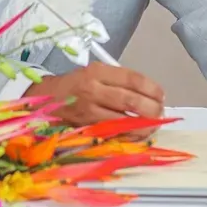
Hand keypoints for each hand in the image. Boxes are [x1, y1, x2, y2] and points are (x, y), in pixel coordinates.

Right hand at [24, 62, 164, 135]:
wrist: (45, 99)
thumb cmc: (75, 85)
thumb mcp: (95, 73)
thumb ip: (119, 81)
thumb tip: (149, 94)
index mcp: (98, 71)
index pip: (133, 78)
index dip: (152, 88)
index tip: (161, 95)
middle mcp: (93, 88)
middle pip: (131, 100)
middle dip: (152, 109)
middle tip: (161, 112)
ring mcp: (89, 109)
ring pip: (124, 120)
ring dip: (144, 125)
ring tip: (154, 125)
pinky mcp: (85, 126)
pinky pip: (113, 133)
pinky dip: (129, 135)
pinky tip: (138, 134)